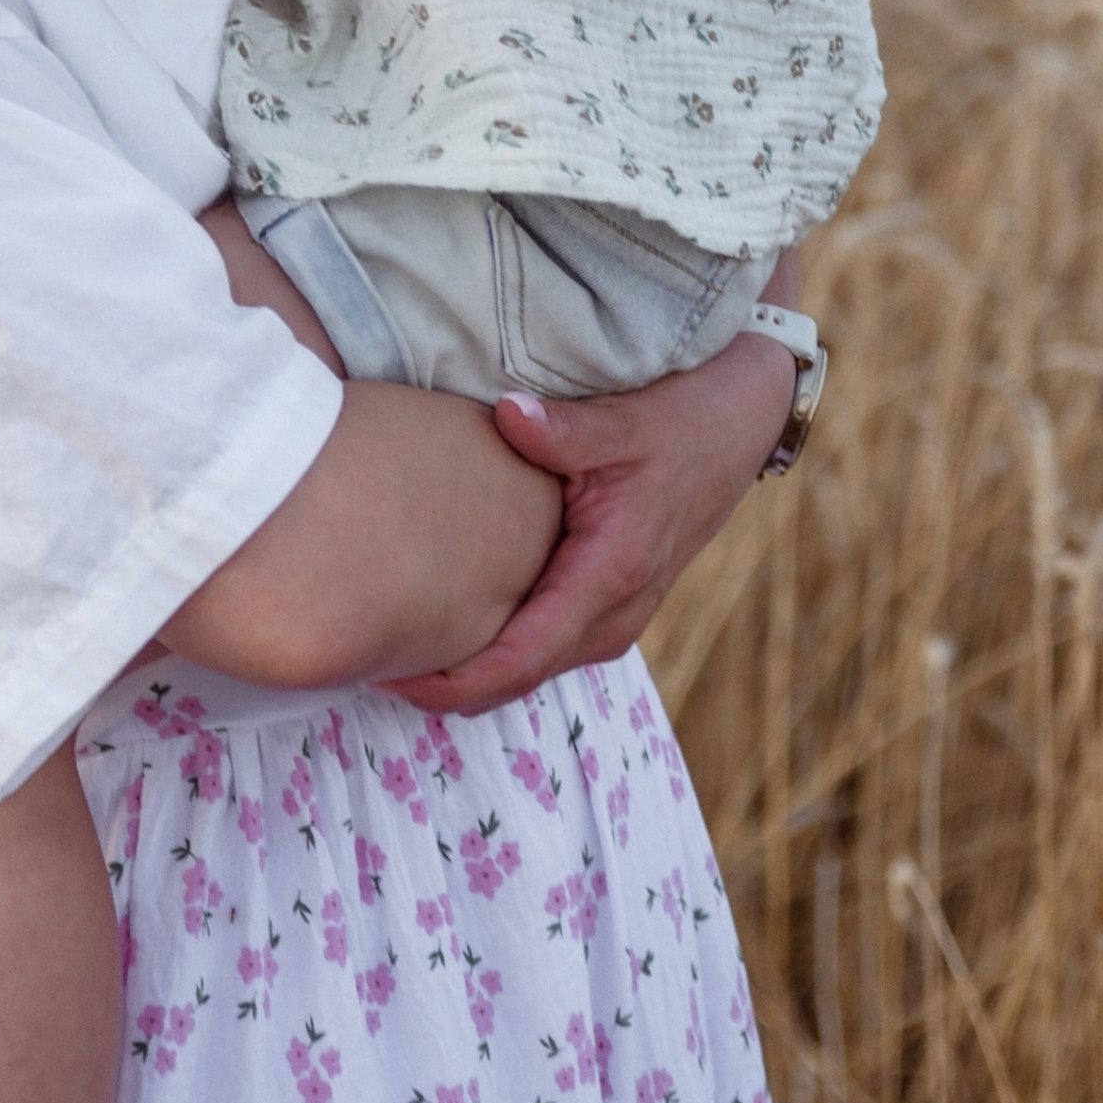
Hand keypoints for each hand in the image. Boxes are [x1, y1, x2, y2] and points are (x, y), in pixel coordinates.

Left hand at [381, 319, 800, 718]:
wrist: (737, 422)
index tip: (392, 675)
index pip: (524, 656)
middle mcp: (617, 609)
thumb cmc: (679, 419)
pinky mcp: (612, 598)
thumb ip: (564, 429)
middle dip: (448, 686)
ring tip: (397, 653)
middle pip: (521, 676)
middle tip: (366, 667)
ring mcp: (619, 611)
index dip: (455, 680)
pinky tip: (452, 627)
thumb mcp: (623, 420)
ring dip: (473, 673)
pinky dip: (502, 649)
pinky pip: (549, 642)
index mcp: (612, 573)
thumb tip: (508, 415)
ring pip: (536, 665)